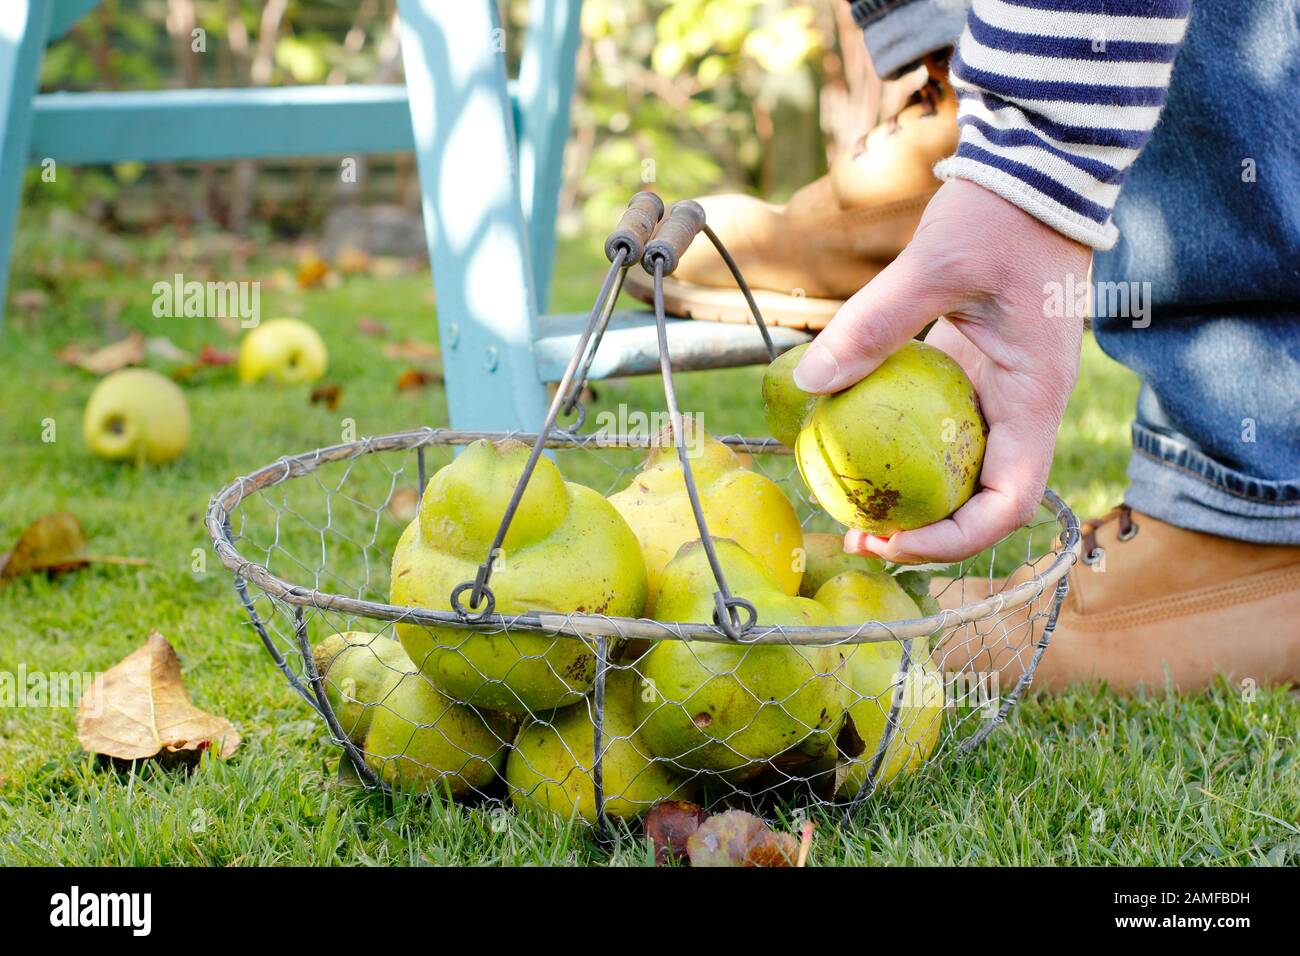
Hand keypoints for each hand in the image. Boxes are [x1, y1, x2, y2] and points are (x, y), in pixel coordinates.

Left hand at [793, 178, 1090, 562]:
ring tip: (848, 505)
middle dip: (925, 533)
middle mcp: (1023, 407)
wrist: (1037, 169)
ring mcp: (1000, 391)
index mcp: (1033, 398)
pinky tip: (855, 440)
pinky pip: (939, 426)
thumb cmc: (1002, 214)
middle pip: (982, 500)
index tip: (892, 540)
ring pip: (960, 469)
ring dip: (913, 497)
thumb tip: (809, 382)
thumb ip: (874, 323)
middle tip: (855, 535)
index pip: (1009, 502)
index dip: (955, 540)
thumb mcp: (934, 264)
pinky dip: (902, 446)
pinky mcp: (975, 371)